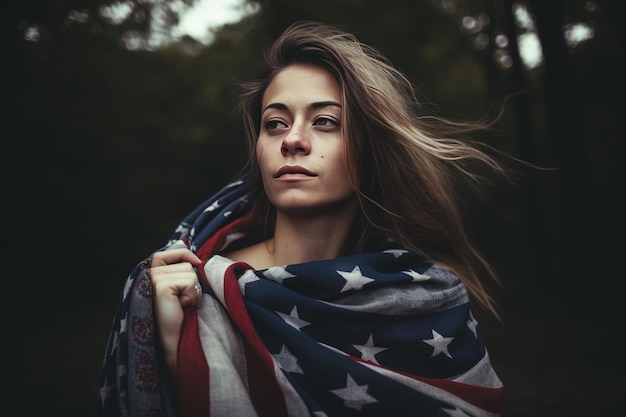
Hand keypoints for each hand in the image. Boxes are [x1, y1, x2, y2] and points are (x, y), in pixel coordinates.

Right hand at [150, 248, 202, 374]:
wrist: (176, 341)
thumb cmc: (182, 315)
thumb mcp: (182, 288)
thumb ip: (182, 270)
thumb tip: (190, 251)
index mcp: (152, 273)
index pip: (170, 251)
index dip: (185, 255)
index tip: (196, 264)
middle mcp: (149, 274)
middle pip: (186, 264)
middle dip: (192, 283)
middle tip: (182, 301)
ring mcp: (153, 279)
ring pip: (190, 272)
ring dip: (193, 291)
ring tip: (182, 305)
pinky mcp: (160, 286)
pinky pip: (189, 281)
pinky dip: (191, 296)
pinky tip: (181, 307)